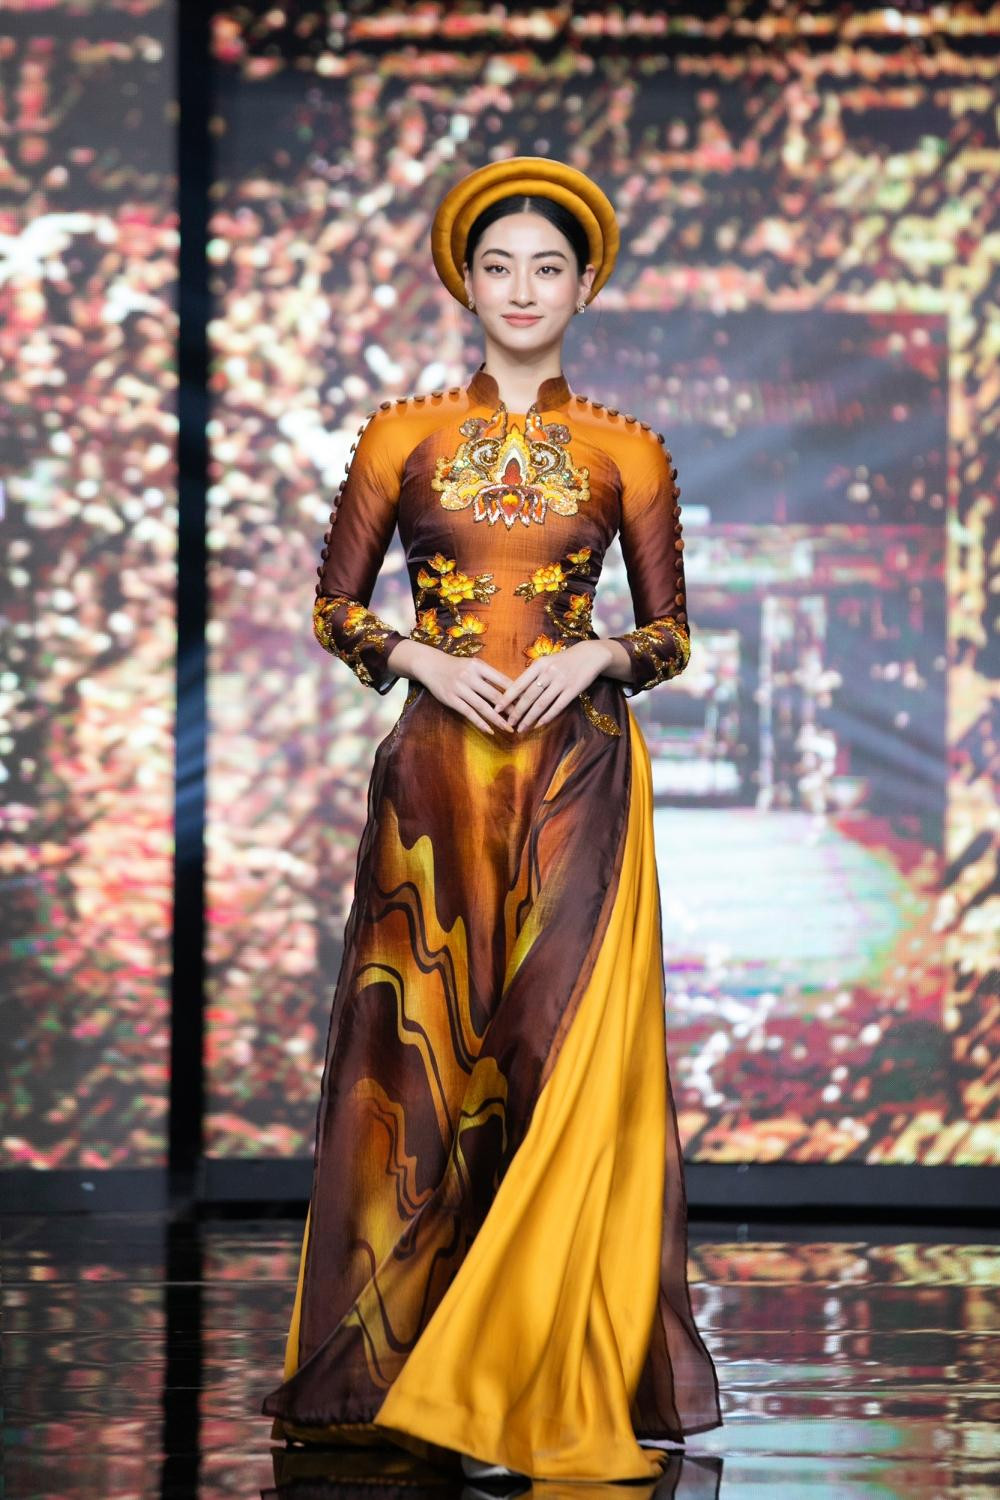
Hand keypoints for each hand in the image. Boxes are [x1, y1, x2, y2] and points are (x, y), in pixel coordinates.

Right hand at [407, 642, 515, 736]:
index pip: (502, 680)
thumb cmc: (457, 666)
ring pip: (483, 706)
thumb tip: (512, 689)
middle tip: (522, 719)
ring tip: (509, 728)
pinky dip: (480, 722)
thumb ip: (489, 675)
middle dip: (510, 708)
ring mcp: (460, 688)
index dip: (516, 693)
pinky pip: (469, 713)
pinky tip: (490, 730)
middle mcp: (470, 676)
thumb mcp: (474, 665)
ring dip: (498, 719)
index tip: (527, 703)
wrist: (430, 665)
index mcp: (479, 666)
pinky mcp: (451, 699)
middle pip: (495, 695)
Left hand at [495, 640, 613, 732]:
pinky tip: (539, 724)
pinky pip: (557, 706)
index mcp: (539, 664)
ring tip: (522, 728)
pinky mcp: (573, 690)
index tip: (497, 709)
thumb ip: (532, 675)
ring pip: (541, 704)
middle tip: (509, 724)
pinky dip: (547, 717)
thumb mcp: (546, 662)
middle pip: (529, 696)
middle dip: (517, 712)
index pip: (519, 684)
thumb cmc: (564, 660)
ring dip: (530, 718)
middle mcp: (548, 672)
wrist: (590, 655)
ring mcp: (561, 681)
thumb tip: (515, 692)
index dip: (507, 698)